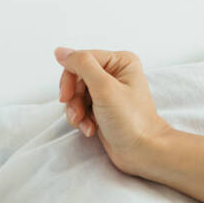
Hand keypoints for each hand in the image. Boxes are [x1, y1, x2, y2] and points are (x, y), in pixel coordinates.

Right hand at [54, 48, 170, 174]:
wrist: (143, 151)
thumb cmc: (131, 121)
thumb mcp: (105, 88)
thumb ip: (82, 65)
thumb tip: (60, 51)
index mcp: (121, 62)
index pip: (81, 59)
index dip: (70, 78)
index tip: (67, 96)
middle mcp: (115, 73)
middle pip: (76, 77)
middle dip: (73, 97)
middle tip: (77, 114)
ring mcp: (109, 91)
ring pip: (76, 93)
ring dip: (76, 111)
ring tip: (86, 124)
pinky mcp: (103, 107)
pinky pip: (81, 107)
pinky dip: (81, 119)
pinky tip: (90, 129)